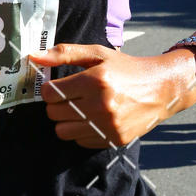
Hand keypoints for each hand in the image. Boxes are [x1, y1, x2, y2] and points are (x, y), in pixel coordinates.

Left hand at [31, 43, 172, 148]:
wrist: (161, 88)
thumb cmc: (125, 68)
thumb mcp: (97, 53)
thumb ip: (64, 53)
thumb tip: (34, 56)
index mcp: (95, 80)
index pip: (50, 93)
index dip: (49, 89)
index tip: (57, 86)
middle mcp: (101, 105)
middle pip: (54, 113)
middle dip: (56, 104)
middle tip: (68, 96)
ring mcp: (108, 125)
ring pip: (63, 131)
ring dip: (65, 120)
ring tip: (79, 108)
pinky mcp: (114, 140)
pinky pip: (80, 141)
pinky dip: (81, 131)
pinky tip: (92, 118)